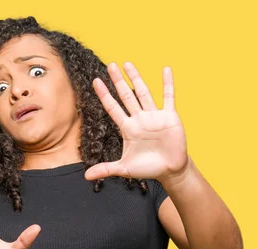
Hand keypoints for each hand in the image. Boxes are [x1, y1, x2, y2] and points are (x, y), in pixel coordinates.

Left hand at [85, 62, 188, 181]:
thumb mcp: (124, 169)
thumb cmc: (147, 168)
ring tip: (128, 64)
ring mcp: (154, 115)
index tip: (95, 81)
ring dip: (136, 78)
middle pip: (126, 95)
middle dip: (118, 81)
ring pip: (143, 92)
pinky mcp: (170, 116)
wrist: (170, 170)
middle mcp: (139, 118)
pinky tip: (165, 69)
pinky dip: (168, 83)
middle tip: (111, 65)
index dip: (104, 95)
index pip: (112, 107)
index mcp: (127, 128)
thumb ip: (106, 169)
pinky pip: (168, 97)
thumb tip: (86, 176)